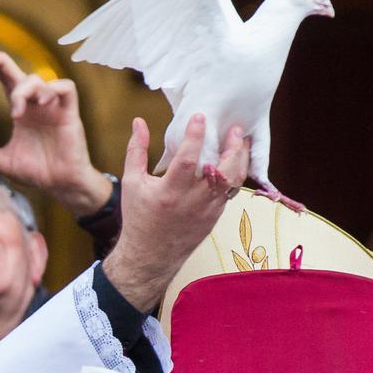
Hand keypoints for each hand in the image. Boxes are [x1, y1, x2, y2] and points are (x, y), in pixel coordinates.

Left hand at [0, 50, 113, 215]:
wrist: (60, 185)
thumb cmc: (37, 172)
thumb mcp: (4, 161)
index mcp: (22, 113)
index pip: (9, 82)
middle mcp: (37, 107)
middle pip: (22, 75)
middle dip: (5, 64)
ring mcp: (54, 108)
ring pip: (40, 80)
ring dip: (25, 89)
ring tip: (17, 110)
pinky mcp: (69, 113)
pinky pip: (66, 88)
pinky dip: (52, 89)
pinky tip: (42, 102)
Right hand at [103, 115, 248, 311]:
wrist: (150, 256)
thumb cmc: (139, 217)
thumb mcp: (132, 183)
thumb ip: (136, 151)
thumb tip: (139, 122)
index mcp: (169, 192)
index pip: (187, 159)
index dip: (195, 136)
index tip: (200, 116)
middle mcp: (192, 202)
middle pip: (222, 171)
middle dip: (232, 148)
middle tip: (235, 128)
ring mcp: (208, 211)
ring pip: (233, 182)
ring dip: (240, 159)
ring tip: (241, 141)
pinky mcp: (215, 217)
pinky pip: (231, 192)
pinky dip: (235, 174)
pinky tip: (235, 160)